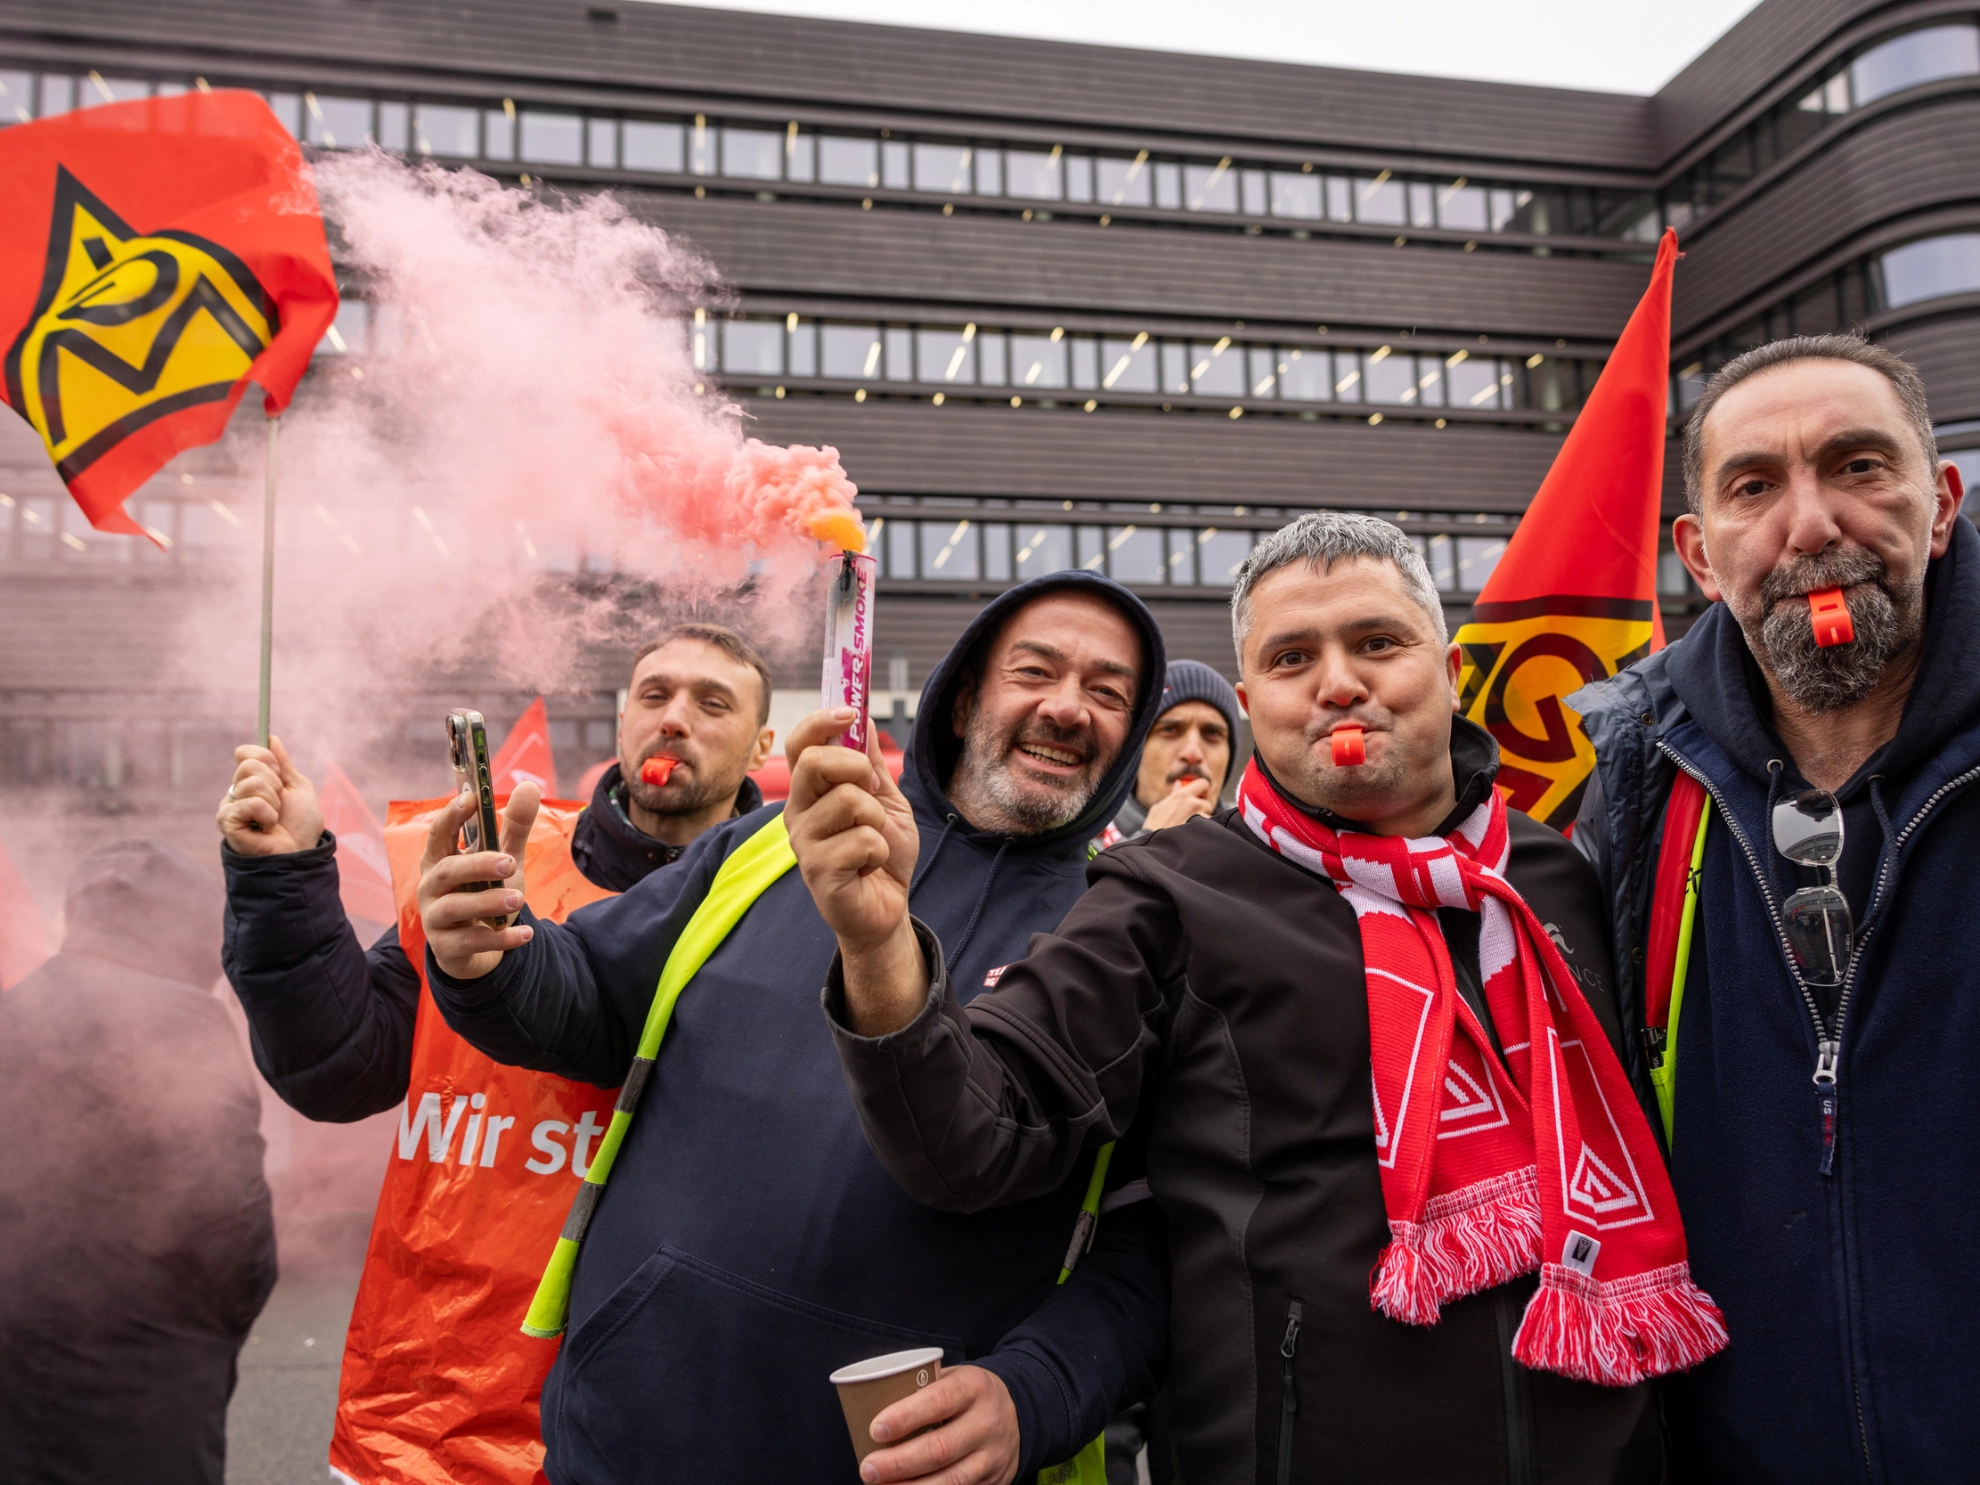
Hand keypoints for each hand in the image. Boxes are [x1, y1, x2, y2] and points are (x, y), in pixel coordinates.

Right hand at [217, 736, 324, 855]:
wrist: (300, 852)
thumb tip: (272, 738)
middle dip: (273, 782)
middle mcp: (236, 792)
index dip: (264, 757)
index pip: (244, 753)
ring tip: (274, 819)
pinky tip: (267, 828)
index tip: (279, 772)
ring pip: (251, 783)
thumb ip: (284, 764)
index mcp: (251, 781)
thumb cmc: (301, 825)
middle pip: (247, 765)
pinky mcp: (226, 821)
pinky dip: (267, 814)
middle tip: (279, 803)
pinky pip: (250, 803)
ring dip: (273, 802)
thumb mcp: (298, 787)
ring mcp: (229, 806)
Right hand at [416, 783, 540, 979]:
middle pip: (446, 871)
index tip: (470, 798)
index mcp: (440, 859)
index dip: (451, 816)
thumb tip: (529, 786)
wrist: (476, 949)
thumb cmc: (485, 893)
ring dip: (487, 902)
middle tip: (508, 863)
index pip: (439, 834)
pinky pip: (471, 942)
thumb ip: (514, 827)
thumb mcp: (504, 860)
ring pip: (455, 907)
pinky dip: (499, 938)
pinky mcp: (446, 947)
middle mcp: (431, 887)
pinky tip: (525, 934)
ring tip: (518, 899)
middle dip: (476, 865)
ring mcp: (435, 918)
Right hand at [786, 710, 927, 1034]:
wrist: (888, 908)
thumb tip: (862, 719)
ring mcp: (804, 843)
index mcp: (810, 792)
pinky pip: (863, 839)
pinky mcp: (818, 872)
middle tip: (873, 789)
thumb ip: (871, 764)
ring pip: (849, 801)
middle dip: (855, 767)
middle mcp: (798, 813)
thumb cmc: (881, 854)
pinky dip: (881, 850)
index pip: (799, 744)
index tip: (850, 712)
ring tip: (874, 842)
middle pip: (813, 763)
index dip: (821, 722)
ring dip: (878, 819)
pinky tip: (870, 866)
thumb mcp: (885, 801)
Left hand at [861, 1364, 1020, 1484]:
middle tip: (868, 1468)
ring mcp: (992, 1456)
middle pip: (941, 1448)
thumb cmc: (968, 1395)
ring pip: (951, 1480)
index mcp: (974, 1387)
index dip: (905, 1416)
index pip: (939, 1401)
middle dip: (899, 1463)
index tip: (875, 1430)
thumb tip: (868, 1408)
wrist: (1018, 1413)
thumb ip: (921, 1391)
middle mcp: (987, 1422)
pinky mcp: (993, 1482)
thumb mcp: (953, 1379)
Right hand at [1142, 775, 1214, 831]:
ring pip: (1208, 819)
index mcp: (1182, 795)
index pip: (1203, 783)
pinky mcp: (1202, 830)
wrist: (1155, 846)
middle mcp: (1193, 804)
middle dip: (1202, 811)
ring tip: (1188, 831)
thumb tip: (1179, 784)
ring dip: (1201, 824)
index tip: (1199, 798)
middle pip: (1208, 804)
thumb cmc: (1154, 827)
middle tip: (1190, 819)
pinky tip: (1191, 838)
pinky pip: (1207, 830)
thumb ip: (1174, 794)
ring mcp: (1199, 818)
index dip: (1203, 791)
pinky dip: (1201, 833)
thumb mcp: (1160, 807)